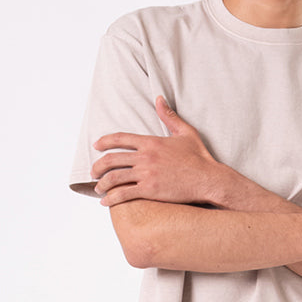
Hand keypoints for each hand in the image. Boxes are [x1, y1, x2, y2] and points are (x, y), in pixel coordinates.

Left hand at [92, 98, 220, 206]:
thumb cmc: (199, 157)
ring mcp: (146, 174)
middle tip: (93, 172)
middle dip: (98, 166)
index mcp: (151, 142)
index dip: (104, 141)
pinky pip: (124, 194)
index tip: (96, 146)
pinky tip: (106, 203)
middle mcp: (145, 157)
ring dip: (102, 184)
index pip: (120, 138)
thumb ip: (169, 116)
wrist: (208, 179)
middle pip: (112, 159)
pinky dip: (111, 199)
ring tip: (98, 189)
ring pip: (114, 178)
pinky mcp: (150, 190)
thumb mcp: (185, 132)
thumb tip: (159, 99)